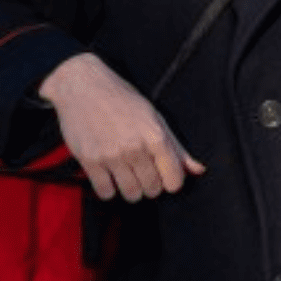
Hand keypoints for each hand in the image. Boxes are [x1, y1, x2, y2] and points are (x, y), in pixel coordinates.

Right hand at [38, 53, 204, 201]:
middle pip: (152, 189)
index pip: (174, 181)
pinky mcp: (90, 160)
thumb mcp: (155, 117)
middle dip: (150, 185)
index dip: (171, 181)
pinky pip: (105, 192)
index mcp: (155, 136)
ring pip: (131, 194)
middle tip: (142, 172)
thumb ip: (177, 147)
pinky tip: (108, 176)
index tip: (163, 175)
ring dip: (131, 190)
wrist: (82, 86)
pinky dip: (108, 189)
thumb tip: (198, 170)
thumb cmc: (122, 99)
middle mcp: (135, 147)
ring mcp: (111, 155)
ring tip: (126, 175)